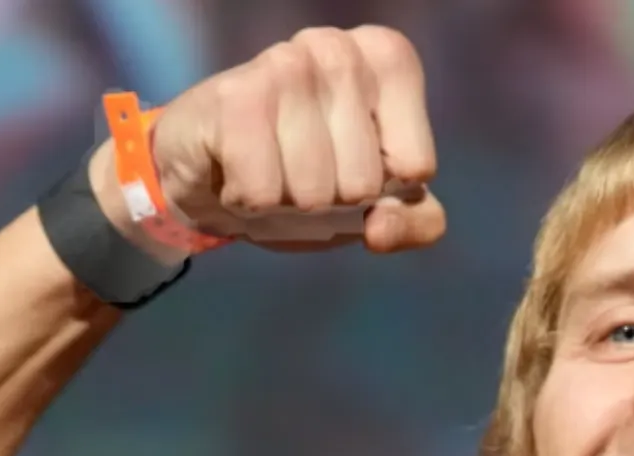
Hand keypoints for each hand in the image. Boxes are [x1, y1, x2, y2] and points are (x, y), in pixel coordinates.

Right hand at [93, 26, 444, 253]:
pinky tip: (239, 172)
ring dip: (288, 204)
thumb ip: (416, 223)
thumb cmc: (309, 180)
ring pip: (314, 191)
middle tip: (304, 174)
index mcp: (389, 62)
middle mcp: (339, 49)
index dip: (386, 192)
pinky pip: (264, 192)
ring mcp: (286, 64)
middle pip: (364, 184)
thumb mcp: (378, 209)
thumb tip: (380, 228)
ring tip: (272, 172)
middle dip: (333, 202)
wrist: (216, 176)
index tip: (355, 166)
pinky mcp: (234, 94)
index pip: (417, 167)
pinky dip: (251, 203)